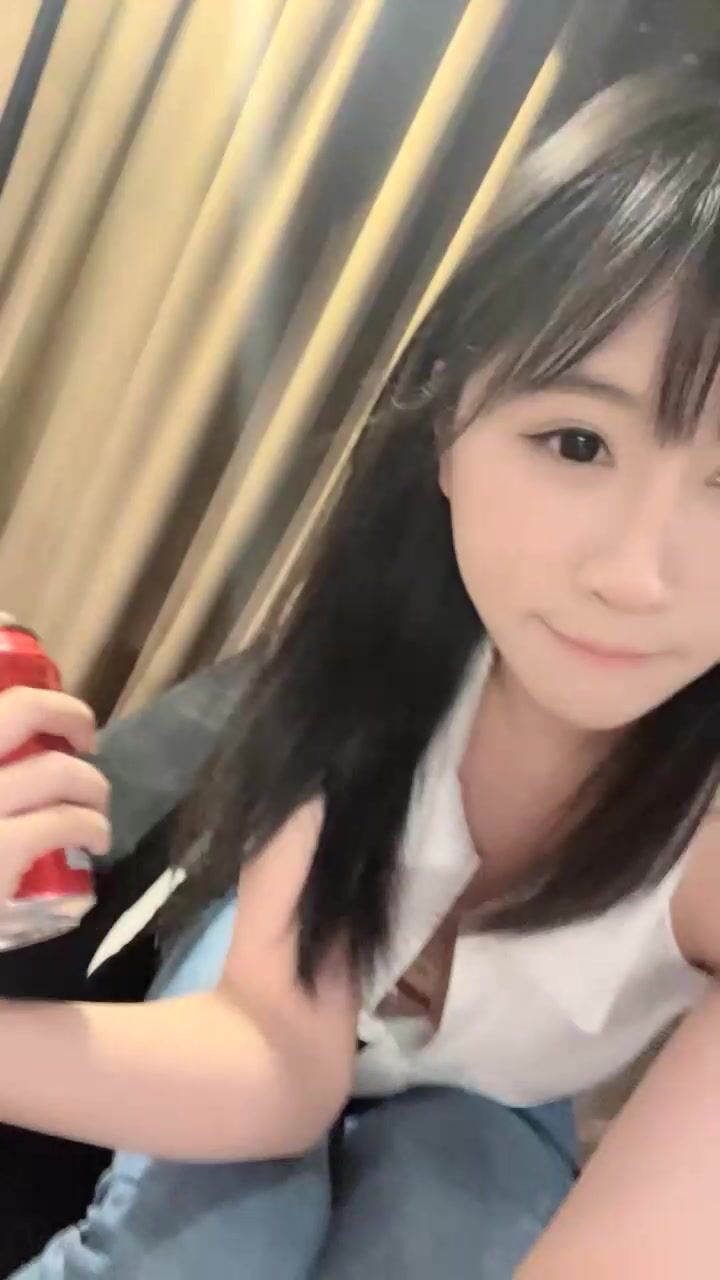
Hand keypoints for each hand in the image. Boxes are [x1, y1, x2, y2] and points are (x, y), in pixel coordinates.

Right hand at [0, 687, 110, 897]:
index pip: (3, 704)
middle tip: (85, 742)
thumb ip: (0, 778)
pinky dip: (93, 826)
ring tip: (94, 807)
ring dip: (91, 785)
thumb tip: (25, 758)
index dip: (39, 701)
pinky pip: (67, 820)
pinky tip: (95, 840)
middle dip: (69, 715)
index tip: (57, 719)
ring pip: (58, 769)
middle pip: (24, 709)